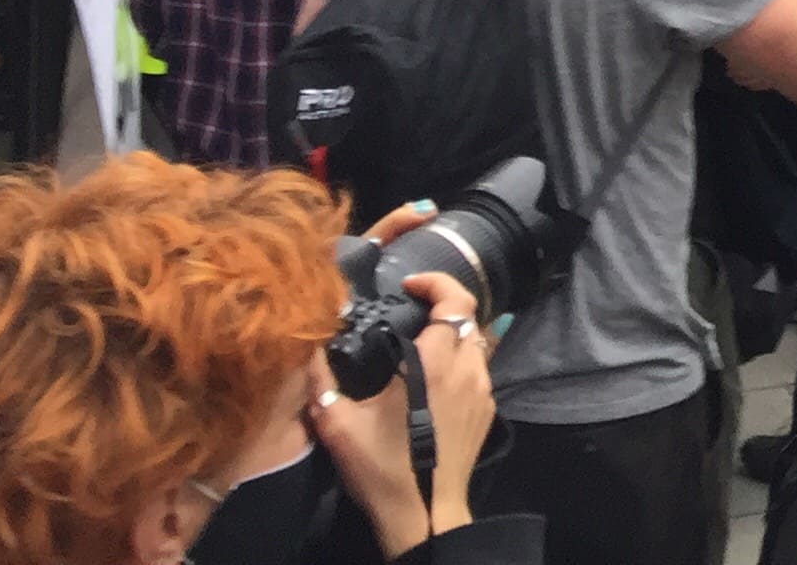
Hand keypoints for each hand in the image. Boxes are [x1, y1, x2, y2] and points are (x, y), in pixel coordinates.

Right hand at [310, 269, 493, 555]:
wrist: (424, 514)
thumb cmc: (382, 467)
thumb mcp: (339, 424)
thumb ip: (322, 381)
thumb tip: (308, 349)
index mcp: (437, 364)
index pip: (456, 301)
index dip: (437, 283)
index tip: (410, 283)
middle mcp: (468, 370)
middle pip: (469, 317)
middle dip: (443, 304)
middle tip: (412, 309)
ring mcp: (484, 391)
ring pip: (478, 342)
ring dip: (453, 333)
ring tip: (420, 341)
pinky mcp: (487, 411)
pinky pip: (480, 370)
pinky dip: (461, 360)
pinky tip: (434, 378)